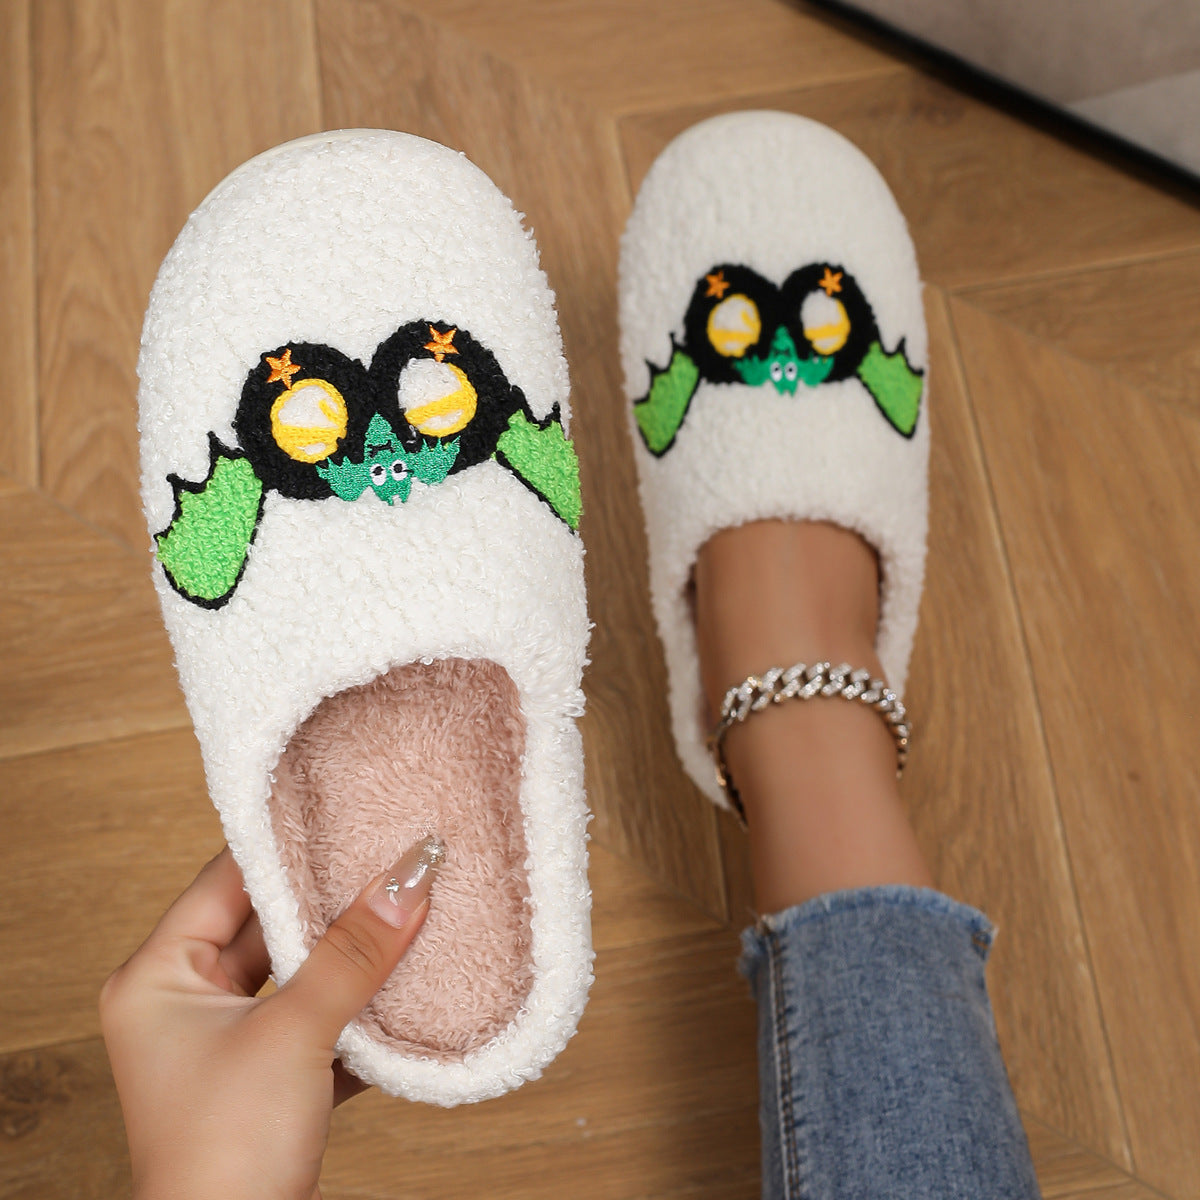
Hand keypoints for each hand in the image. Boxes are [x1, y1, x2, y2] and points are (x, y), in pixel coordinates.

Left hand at [100, 837, 443, 1199]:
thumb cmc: (226, 1153)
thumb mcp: (294, 1033)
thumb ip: (355, 951)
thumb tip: (411, 876)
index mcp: (157, 980)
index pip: (224, 881)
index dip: (284, 847)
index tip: (342, 811)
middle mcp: (183, 1005)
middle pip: (266, 926)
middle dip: (329, 901)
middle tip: (386, 858)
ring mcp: (224, 1045)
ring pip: (296, 974)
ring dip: (349, 955)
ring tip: (404, 912)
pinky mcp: (264, 1079)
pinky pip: (315, 1019)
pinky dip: (355, 1006)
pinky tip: (402, 985)